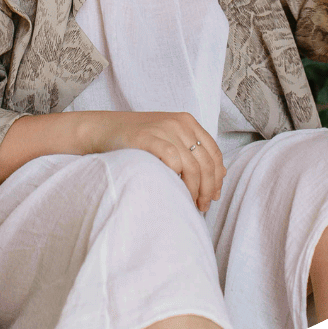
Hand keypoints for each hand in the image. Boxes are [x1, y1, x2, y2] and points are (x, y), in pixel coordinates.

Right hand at [90, 111, 225, 212]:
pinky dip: (177, 178)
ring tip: (190, 203)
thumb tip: (223, 173)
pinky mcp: (148, 138)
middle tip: (202, 206)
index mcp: (187, 121)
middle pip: (205, 162)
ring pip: (192, 166)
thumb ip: (194, 153)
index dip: (217, 177)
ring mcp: (164, 129)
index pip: (214, 153)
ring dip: (194, 190)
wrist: (105, 130)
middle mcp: (179, 123)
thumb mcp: (170, 140)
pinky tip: (173, 189)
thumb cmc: (138, 140)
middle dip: (208, 189)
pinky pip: (172, 160)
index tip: (214, 196)